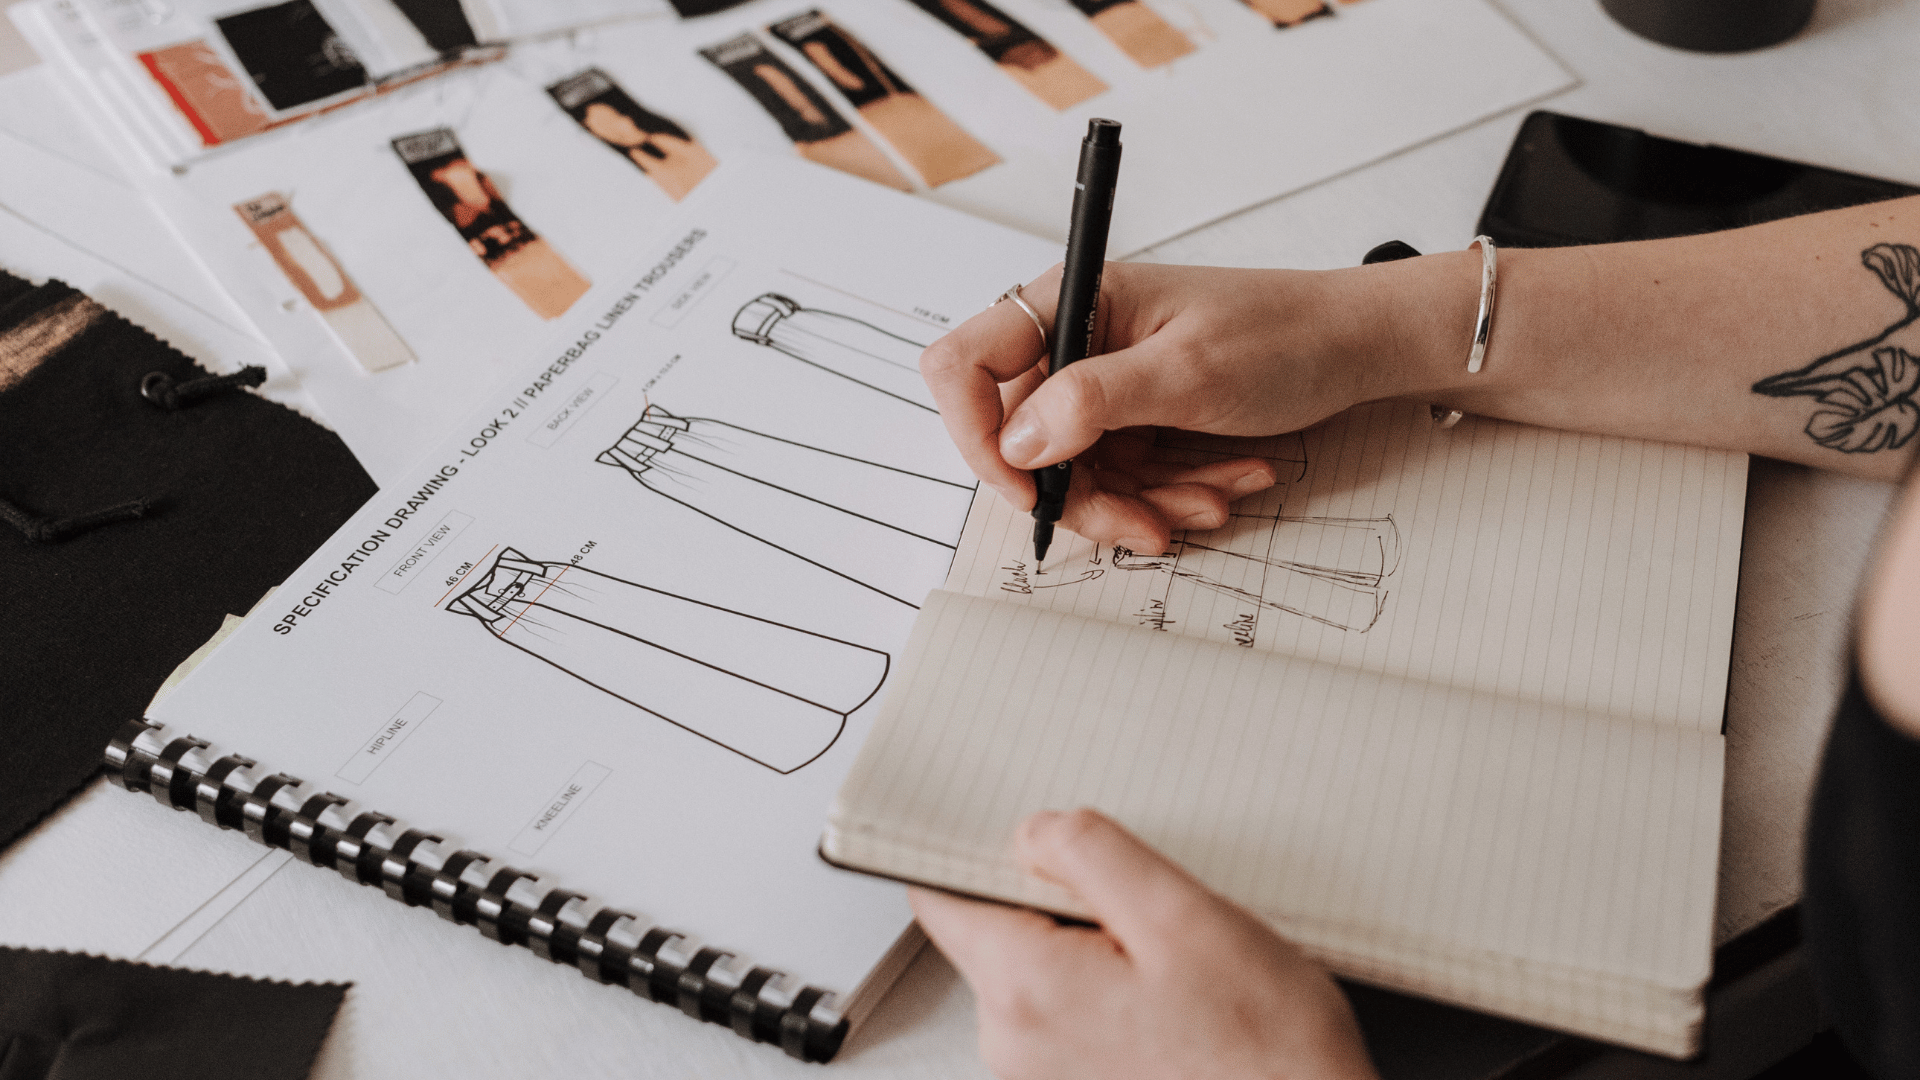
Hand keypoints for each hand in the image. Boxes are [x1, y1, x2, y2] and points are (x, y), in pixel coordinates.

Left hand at [910, 808, 1378, 1079]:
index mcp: (1024, 988)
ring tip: (1166, 947)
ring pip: (1032, 960)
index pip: (940, 895)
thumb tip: (1032, 830)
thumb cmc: (1263, 1048)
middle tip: (1135, 892)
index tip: (1013, 825)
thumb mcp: (1183, 914)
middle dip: (1049, 890)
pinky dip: (1104, 974)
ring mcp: (1041, 1067)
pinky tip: (1167, 982)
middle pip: (990, 924)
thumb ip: (1091, 855)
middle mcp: (1014, 1038)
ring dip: (1086, 934)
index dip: (973, 847)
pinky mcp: (1075, 1077)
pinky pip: (1064, 1000)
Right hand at [918, 262, 1427, 552]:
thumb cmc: (1285, 335)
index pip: (967, 368)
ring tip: (1211, 500)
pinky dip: (1168, 493)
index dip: (981, 438)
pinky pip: (1124, 475)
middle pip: (1025, 441)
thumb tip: (1019, 441)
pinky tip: (1225, 484)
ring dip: (1139, 502)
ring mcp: (1107, 383)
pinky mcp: (1138, 416)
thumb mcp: (1189, 372)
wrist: (1362, 346)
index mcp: (1071, 303)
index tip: (1032, 489)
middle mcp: (1077, 341)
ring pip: (1078, 471)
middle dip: (1087, 494)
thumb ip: (1093, 401)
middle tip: (1146, 524)